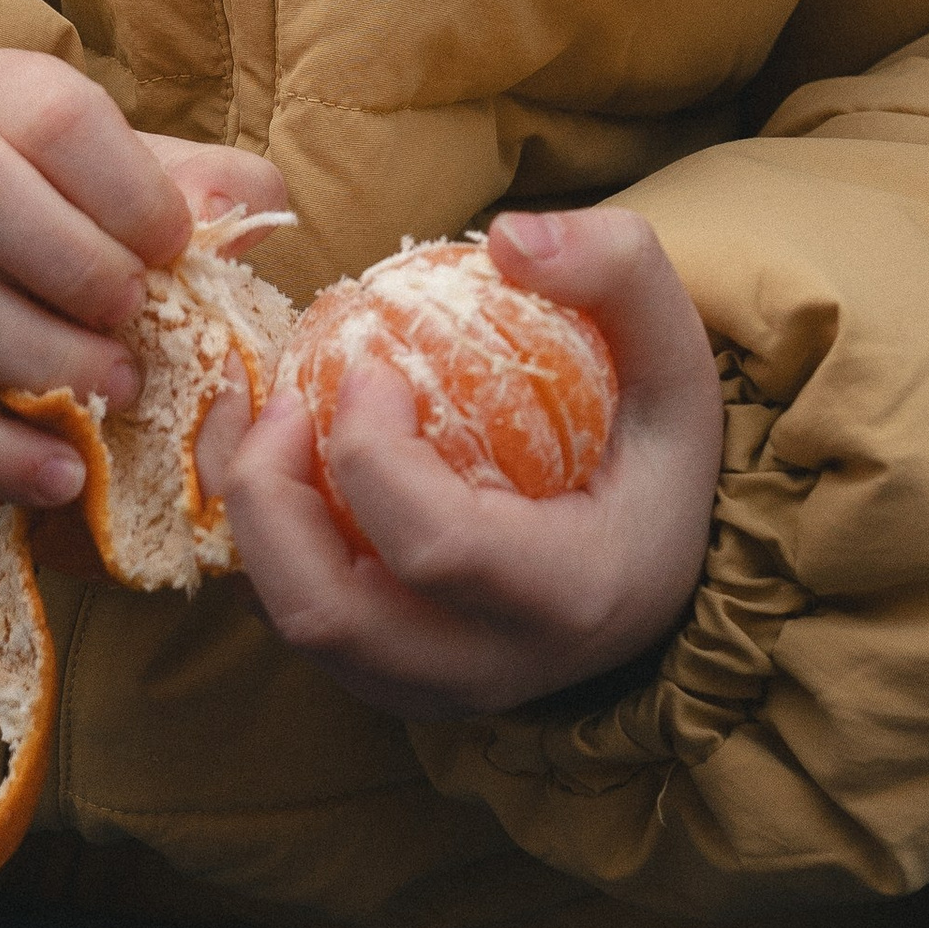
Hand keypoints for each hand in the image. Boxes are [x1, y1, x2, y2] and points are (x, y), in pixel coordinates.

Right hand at [0, 48, 282, 506]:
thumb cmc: (28, 203)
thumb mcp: (104, 168)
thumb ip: (188, 182)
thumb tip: (247, 210)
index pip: (51, 113)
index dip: (124, 183)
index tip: (174, 245)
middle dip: (72, 261)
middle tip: (139, 317)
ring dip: (36, 356)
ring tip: (119, 393)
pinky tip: (61, 473)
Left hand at [208, 208, 721, 723]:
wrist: (658, 568)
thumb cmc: (655, 453)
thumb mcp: (675, 355)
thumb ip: (617, 270)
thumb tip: (506, 239)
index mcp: (569, 597)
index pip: (439, 548)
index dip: (375, 452)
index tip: (372, 363)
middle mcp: (491, 668)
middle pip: (332, 616)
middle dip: (271, 497)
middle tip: (284, 399)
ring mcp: (430, 689)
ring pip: (295, 633)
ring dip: (253, 520)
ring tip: (267, 419)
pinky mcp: (387, 683)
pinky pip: (293, 624)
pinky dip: (261, 543)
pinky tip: (271, 457)